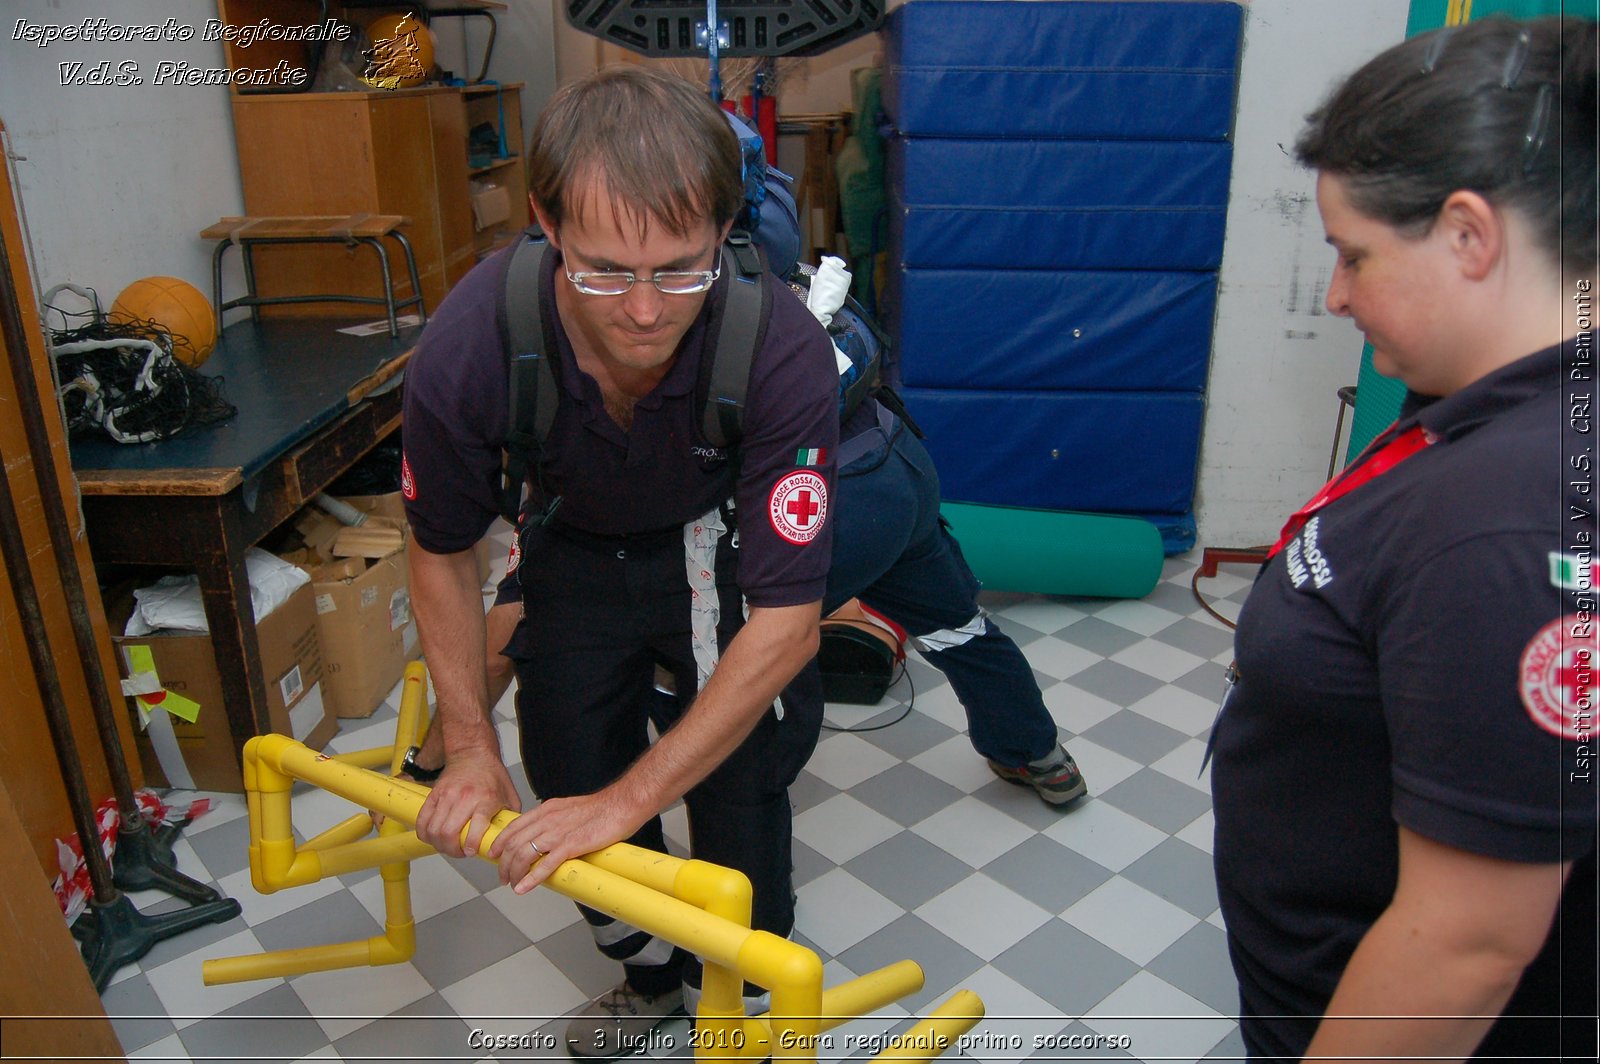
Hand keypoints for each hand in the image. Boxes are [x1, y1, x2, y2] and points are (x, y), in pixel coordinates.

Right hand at [414, 750, 521, 857]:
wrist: (472, 753)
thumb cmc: (492, 775)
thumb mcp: (509, 796)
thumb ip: (509, 818)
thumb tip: (509, 838)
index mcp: (486, 799)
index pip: (476, 825)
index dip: (471, 843)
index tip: (471, 851)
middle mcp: (465, 798)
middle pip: (448, 832)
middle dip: (452, 850)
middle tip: (459, 852)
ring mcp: (447, 796)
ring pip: (433, 829)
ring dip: (438, 844)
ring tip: (447, 846)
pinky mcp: (434, 794)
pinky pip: (422, 819)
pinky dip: (424, 833)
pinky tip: (432, 837)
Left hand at [487, 789, 646, 893]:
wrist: (621, 805)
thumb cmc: (602, 808)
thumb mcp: (569, 809)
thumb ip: (555, 820)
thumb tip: (548, 834)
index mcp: (547, 810)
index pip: (514, 826)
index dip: (500, 842)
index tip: (495, 854)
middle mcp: (547, 819)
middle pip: (514, 843)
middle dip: (503, 863)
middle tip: (502, 876)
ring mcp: (558, 833)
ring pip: (524, 854)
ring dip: (514, 872)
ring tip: (512, 884)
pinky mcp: (571, 845)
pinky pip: (545, 865)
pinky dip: (531, 878)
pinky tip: (523, 887)